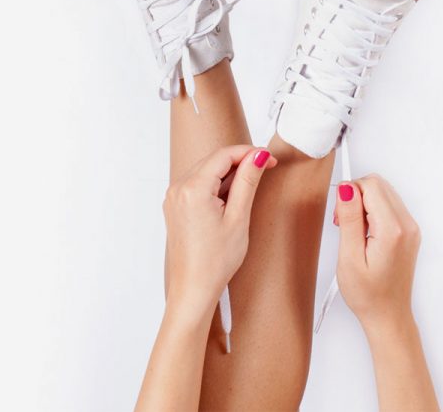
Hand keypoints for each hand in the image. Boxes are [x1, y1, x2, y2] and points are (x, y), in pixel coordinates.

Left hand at [164, 145, 276, 318]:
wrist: (193, 289)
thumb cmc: (216, 261)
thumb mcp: (239, 218)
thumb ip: (248, 181)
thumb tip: (259, 155)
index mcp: (193, 189)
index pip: (224, 155)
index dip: (249, 152)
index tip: (269, 158)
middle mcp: (178, 188)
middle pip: (213, 160)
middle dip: (240, 161)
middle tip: (265, 168)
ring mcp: (173, 196)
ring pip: (205, 170)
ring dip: (228, 172)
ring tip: (249, 187)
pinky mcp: (174, 205)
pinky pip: (197, 182)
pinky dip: (216, 183)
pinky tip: (230, 197)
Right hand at [334, 175, 420, 333]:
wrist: (388, 315)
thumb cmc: (367, 294)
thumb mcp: (349, 257)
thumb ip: (350, 218)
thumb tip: (347, 188)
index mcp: (393, 230)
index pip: (371, 185)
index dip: (349, 193)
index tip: (340, 216)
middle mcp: (407, 225)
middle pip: (378, 184)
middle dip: (356, 195)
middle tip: (344, 223)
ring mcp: (411, 227)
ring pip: (383, 192)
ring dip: (364, 203)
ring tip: (354, 231)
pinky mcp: (409, 231)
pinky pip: (389, 205)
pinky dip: (372, 211)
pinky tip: (365, 233)